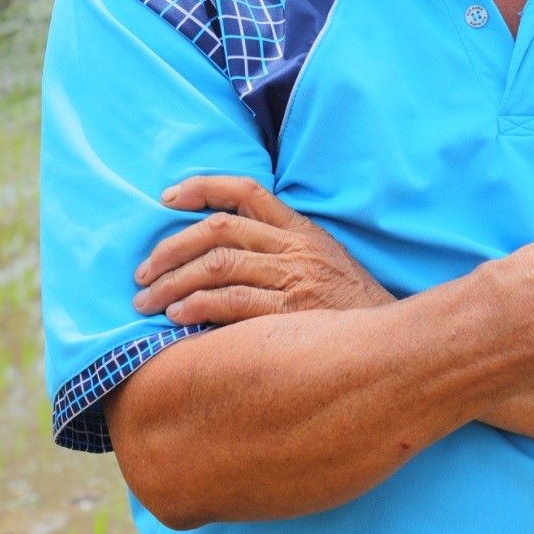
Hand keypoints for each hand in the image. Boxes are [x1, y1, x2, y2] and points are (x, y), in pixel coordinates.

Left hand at [132, 175, 393, 325]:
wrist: (393, 346)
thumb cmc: (349, 311)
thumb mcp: (323, 263)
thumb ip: (281, 250)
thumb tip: (218, 254)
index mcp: (301, 230)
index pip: (247, 190)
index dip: (202, 187)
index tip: (166, 198)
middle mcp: (295, 248)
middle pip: (219, 230)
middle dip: (169, 249)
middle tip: (140, 274)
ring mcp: (294, 279)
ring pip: (218, 265)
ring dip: (173, 283)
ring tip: (147, 302)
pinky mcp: (292, 313)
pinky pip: (232, 303)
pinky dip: (198, 307)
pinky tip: (177, 317)